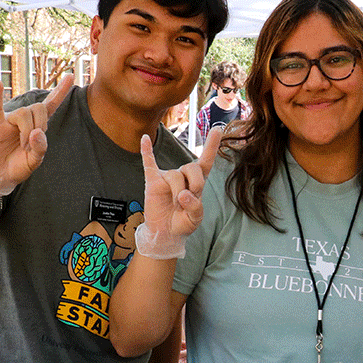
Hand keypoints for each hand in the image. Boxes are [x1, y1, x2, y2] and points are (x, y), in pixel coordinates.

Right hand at [0, 74, 74, 194]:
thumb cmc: (16, 166)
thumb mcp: (35, 161)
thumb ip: (41, 148)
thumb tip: (37, 132)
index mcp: (37, 126)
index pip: (51, 104)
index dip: (60, 91)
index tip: (71, 76)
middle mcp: (24, 119)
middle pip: (39, 108)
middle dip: (40, 125)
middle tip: (32, 145)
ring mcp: (9, 120)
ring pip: (24, 113)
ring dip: (26, 131)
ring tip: (23, 146)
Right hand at [135, 126, 222, 257]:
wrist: (165, 233)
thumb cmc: (182, 223)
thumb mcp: (195, 219)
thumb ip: (195, 206)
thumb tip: (183, 194)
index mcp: (197, 182)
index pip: (206, 161)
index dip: (212, 146)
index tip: (217, 128)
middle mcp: (183, 176)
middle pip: (191, 167)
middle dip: (194, 182)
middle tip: (189, 198)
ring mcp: (167, 177)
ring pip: (175, 175)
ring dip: (177, 191)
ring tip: (175, 203)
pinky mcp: (153, 181)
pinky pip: (149, 163)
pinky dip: (147, 151)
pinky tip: (145, 139)